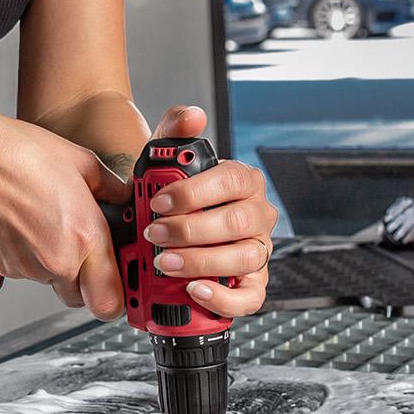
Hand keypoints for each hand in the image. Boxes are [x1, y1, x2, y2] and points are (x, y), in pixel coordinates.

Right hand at [0, 107, 129, 317]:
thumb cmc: (19, 154)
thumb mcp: (82, 162)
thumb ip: (112, 188)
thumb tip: (124, 198)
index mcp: (85, 237)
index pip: (112, 302)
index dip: (119, 295)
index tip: (120, 279)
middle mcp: (58, 261)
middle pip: (83, 298)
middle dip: (87, 280)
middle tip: (83, 249)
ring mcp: (28, 268)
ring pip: (53, 283)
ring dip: (56, 264)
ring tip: (46, 223)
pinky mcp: (3, 266)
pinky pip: (27, 272)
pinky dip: (30, 256)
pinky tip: (25, 224)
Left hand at [144, 104, 276, 316]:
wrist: (165, 226)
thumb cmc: (169, 194)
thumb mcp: (165, 159)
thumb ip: (174, 131)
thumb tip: (192, 116)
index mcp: (243, 181)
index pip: (231, 180)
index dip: (195, 193)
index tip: (159, 202)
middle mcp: (256, 215)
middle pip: (237, 222)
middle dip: (191, 230)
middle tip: (155, 234)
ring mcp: (258, 249)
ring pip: (244, 258)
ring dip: (202, 262)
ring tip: (166, 263)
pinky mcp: (253, 282)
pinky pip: (251, 295)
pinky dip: (225, 297)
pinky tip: (196, 290)